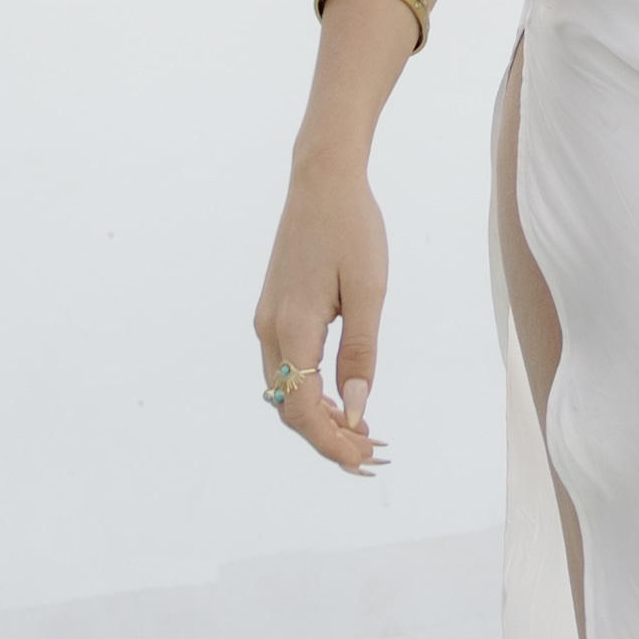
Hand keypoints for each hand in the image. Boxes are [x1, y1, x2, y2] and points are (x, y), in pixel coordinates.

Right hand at [253, 144, 389, 470]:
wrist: (322, 180)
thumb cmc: (351, 229)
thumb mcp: (368, 291)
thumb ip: (360, 353)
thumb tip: (358, 409)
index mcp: (292, 328)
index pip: (303, 408)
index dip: (332, 441)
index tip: (364, 458)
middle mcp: (269, 330)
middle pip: (289, 407)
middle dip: (326, 436)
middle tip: (371, 451)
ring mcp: (267, 320)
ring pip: (285, 390)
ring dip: (318, 417)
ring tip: (361, 430)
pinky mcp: (274, 310)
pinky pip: (286, 367)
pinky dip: (310, 391)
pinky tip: (342, 395)